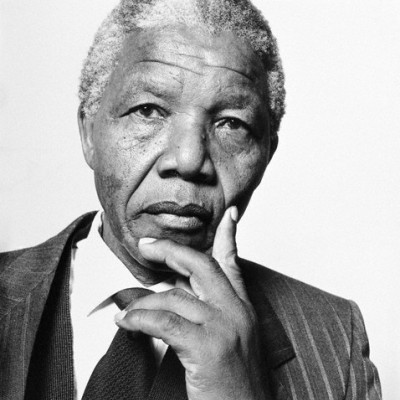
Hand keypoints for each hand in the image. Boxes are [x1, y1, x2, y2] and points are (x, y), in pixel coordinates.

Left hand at [116, 207, 268, 399]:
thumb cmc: (237, 386)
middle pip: (202, 266)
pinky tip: (126, 322)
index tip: (229, 215)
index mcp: (242, 310)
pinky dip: (139, 319)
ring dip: (143, 301)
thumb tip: (177, 297)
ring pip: (174, 296)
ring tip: (126, 309)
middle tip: (147, 244)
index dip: (229, 236)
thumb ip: (210, 315)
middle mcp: (236, 312)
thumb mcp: (233, 343)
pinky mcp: (208, 348)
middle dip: (171, 250)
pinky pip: (164, 322)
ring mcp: (224, 327)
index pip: (233, 264)